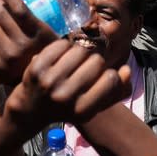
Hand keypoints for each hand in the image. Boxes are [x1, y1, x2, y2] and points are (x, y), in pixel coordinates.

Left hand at [4, 39, 130, 129]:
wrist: (30, 110)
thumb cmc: (67, 107)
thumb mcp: (92, 107)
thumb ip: (116, 92)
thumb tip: (126, 70)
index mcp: (82, 110)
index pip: (111, 79)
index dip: (110, 75)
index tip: (102, 78)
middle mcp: (65, 97)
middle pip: (97, 62)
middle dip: (95, 62)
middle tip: (86, 67)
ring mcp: (50, 80)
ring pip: (81, 49)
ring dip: (82, 51)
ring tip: (75, 60)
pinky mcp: (37, 67)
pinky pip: (62, 44)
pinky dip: (65, 46)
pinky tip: (62, 56)